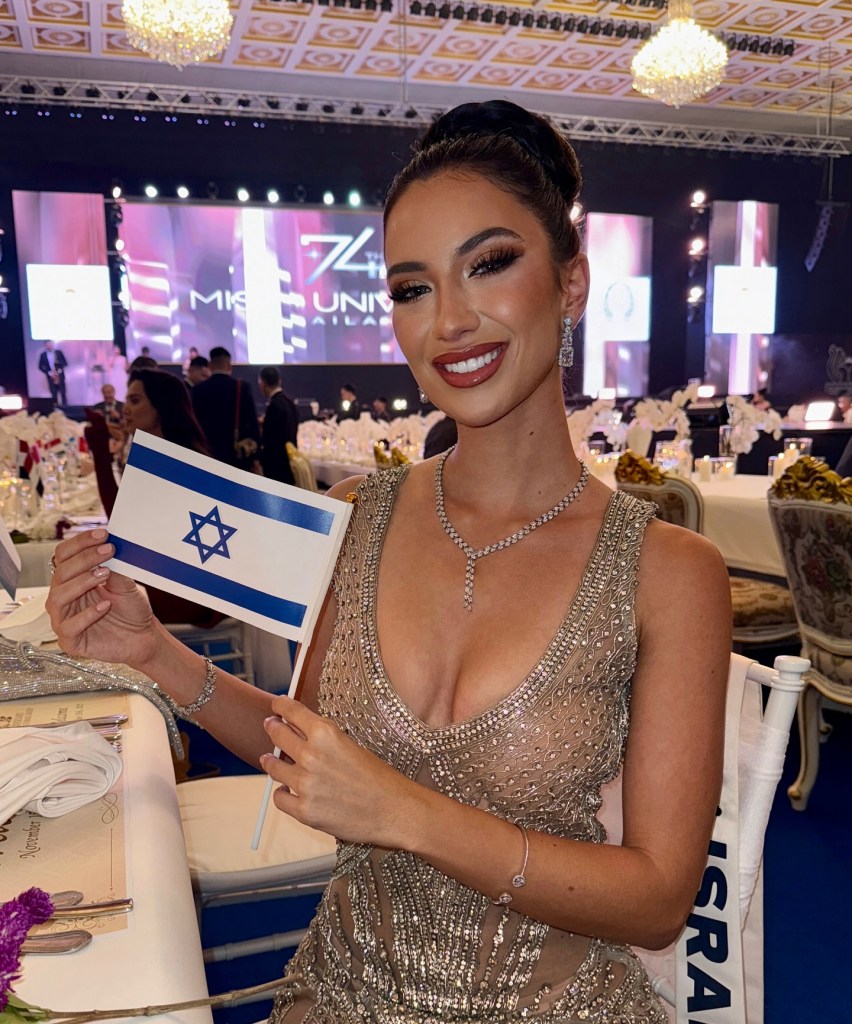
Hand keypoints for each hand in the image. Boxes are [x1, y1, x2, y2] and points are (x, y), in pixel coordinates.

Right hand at [45, 529, 159, 667]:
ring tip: (104, 574)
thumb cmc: (131, 610)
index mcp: (72, 580)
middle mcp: (64, 598)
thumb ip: (114, 568)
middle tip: (108, 550)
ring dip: (82, 582)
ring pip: (59, 597)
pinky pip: (69, 626)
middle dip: (84, 559)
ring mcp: (63, 619)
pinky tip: (105, 605)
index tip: (103, 534)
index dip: (81, 543)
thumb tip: (107, 546)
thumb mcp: (125, 584)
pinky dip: (87, 614)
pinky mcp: (70, 641)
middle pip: (61, 573)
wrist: (142, 637)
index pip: (65, 556)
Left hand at [261, 696, 419, 847]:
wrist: (394, 810)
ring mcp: (305, 784)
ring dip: (272, 761)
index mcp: (325, 733)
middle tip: (271, 726)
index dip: (280, 706)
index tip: (276, 707)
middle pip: (277, 734)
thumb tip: (297, 730)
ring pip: (273, 766)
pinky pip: (279, 798)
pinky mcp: (304, 810)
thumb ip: (323, 737)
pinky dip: (283, 793)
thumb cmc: (378, 777)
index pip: (290, 711)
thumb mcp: (351, 744)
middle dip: (272, 727)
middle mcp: (311, 755)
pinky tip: (288, 791)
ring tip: (272, 760)